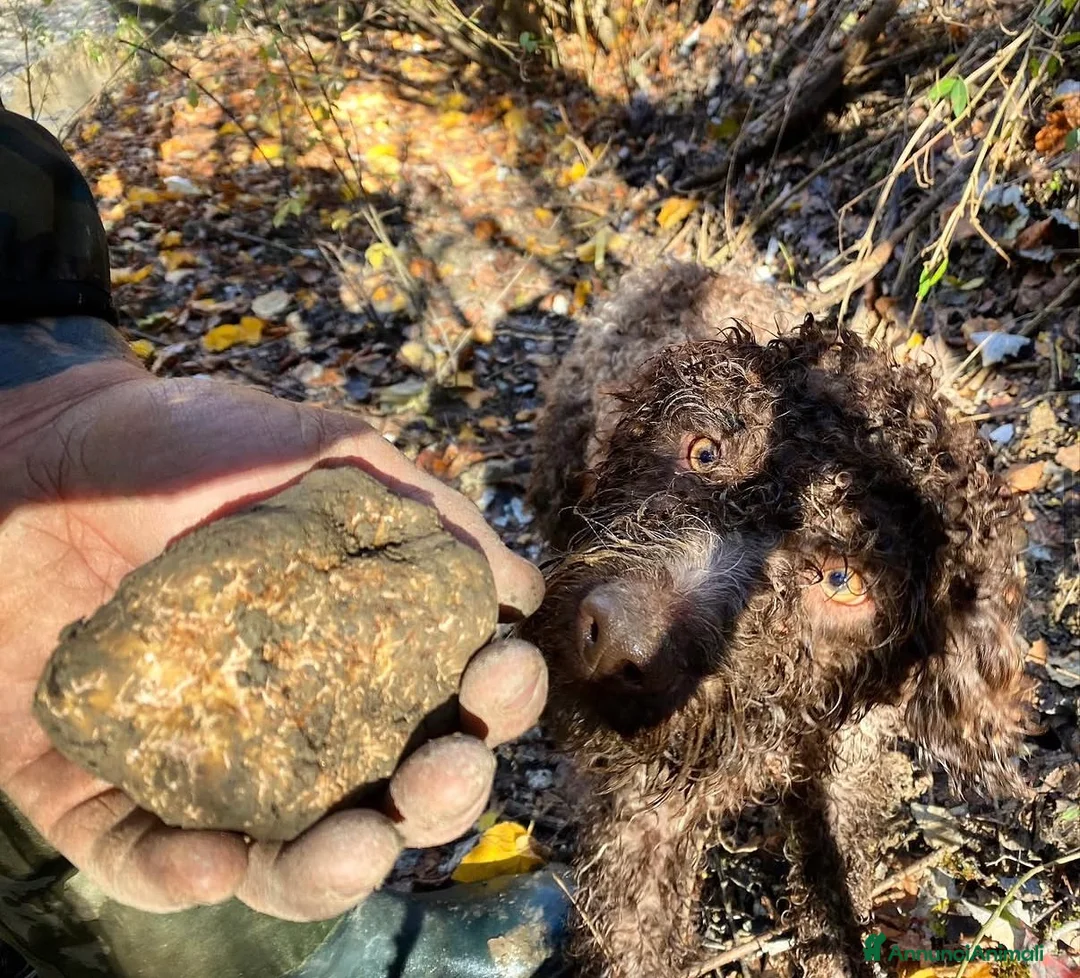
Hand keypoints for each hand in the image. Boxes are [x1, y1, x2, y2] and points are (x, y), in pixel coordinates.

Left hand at [0, 357, 546, 920]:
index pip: (455, 695)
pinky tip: (213, 857)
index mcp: (360, 650)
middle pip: (395, 793)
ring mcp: (208, 768)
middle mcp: (301, 723)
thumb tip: (521, 585)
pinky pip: (148, 861)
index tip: (502, 671)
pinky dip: (183, 875)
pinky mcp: (105, 795)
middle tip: (442, 772)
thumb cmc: (185, 445)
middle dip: (441, 797)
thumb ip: (423, 506)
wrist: (34, 453)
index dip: (499, 695)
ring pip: (292, 857)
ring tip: (358, 844)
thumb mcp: (320, 449)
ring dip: (337, 870)